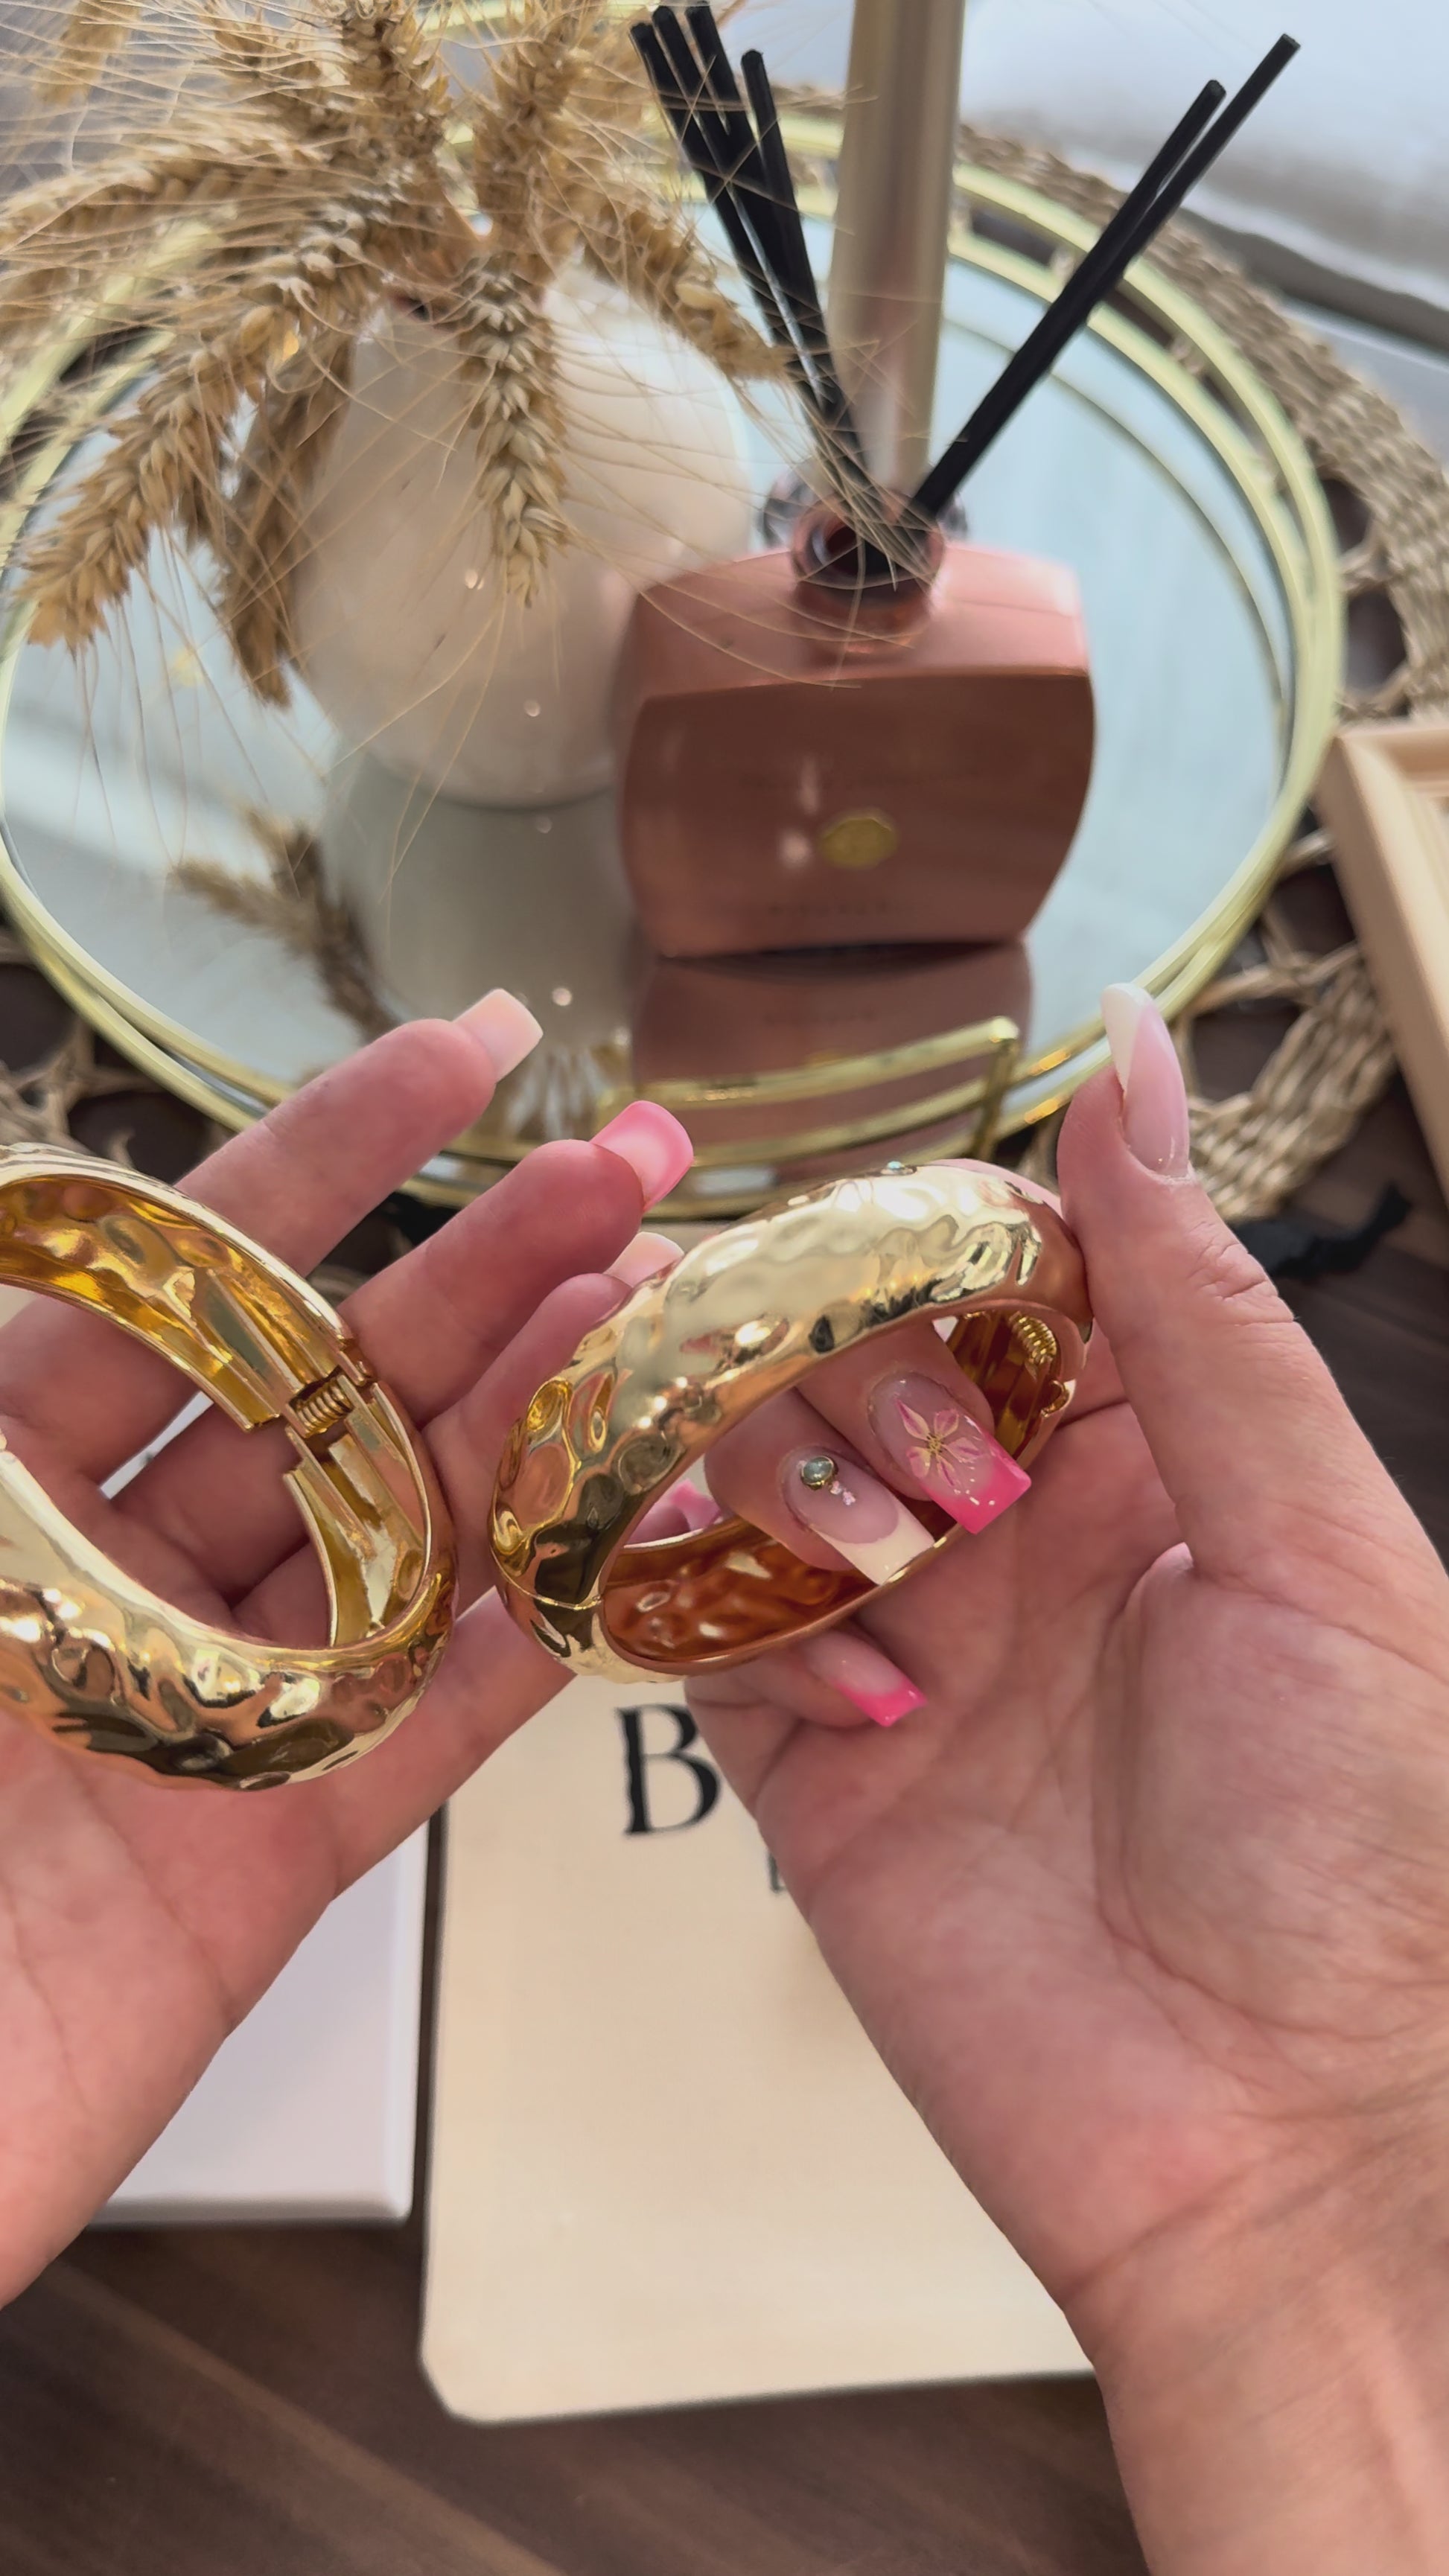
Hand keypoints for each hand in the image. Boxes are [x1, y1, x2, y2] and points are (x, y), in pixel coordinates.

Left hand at [0, 1001, 690, 2301]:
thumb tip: (20, 1253)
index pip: (172, 1283)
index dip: (317, 1157)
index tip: (460, 1051)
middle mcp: (99, 1581)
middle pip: (319, 1396)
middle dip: (478, 1271)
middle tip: (629, 1169)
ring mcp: (195, 1720)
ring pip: (398, 1541)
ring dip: (536, 1423)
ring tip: (661, 1314)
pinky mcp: (262, 1872)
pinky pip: (424, 1731)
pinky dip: (533, 1634)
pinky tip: (633, 1531)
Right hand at [690, 990, 1448, 2572]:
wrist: (1274, 2142)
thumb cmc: (1353, 1848)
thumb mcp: (1313, 1542)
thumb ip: (1197, 1305)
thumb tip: (1132, 1060)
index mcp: (1136, 1443)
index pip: (975, 1255)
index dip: (932, 1242)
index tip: (923, 1280)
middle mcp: (995, 1518)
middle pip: (828, 1334)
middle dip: (857, 1377)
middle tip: (954, 1496)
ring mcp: (885, 1628)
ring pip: (729, 1453)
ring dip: (794, 1495)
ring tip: (914, 1605)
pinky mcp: (795, 1751)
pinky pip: (687, 1620)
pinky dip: (753, 1635)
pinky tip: (886, 1723)